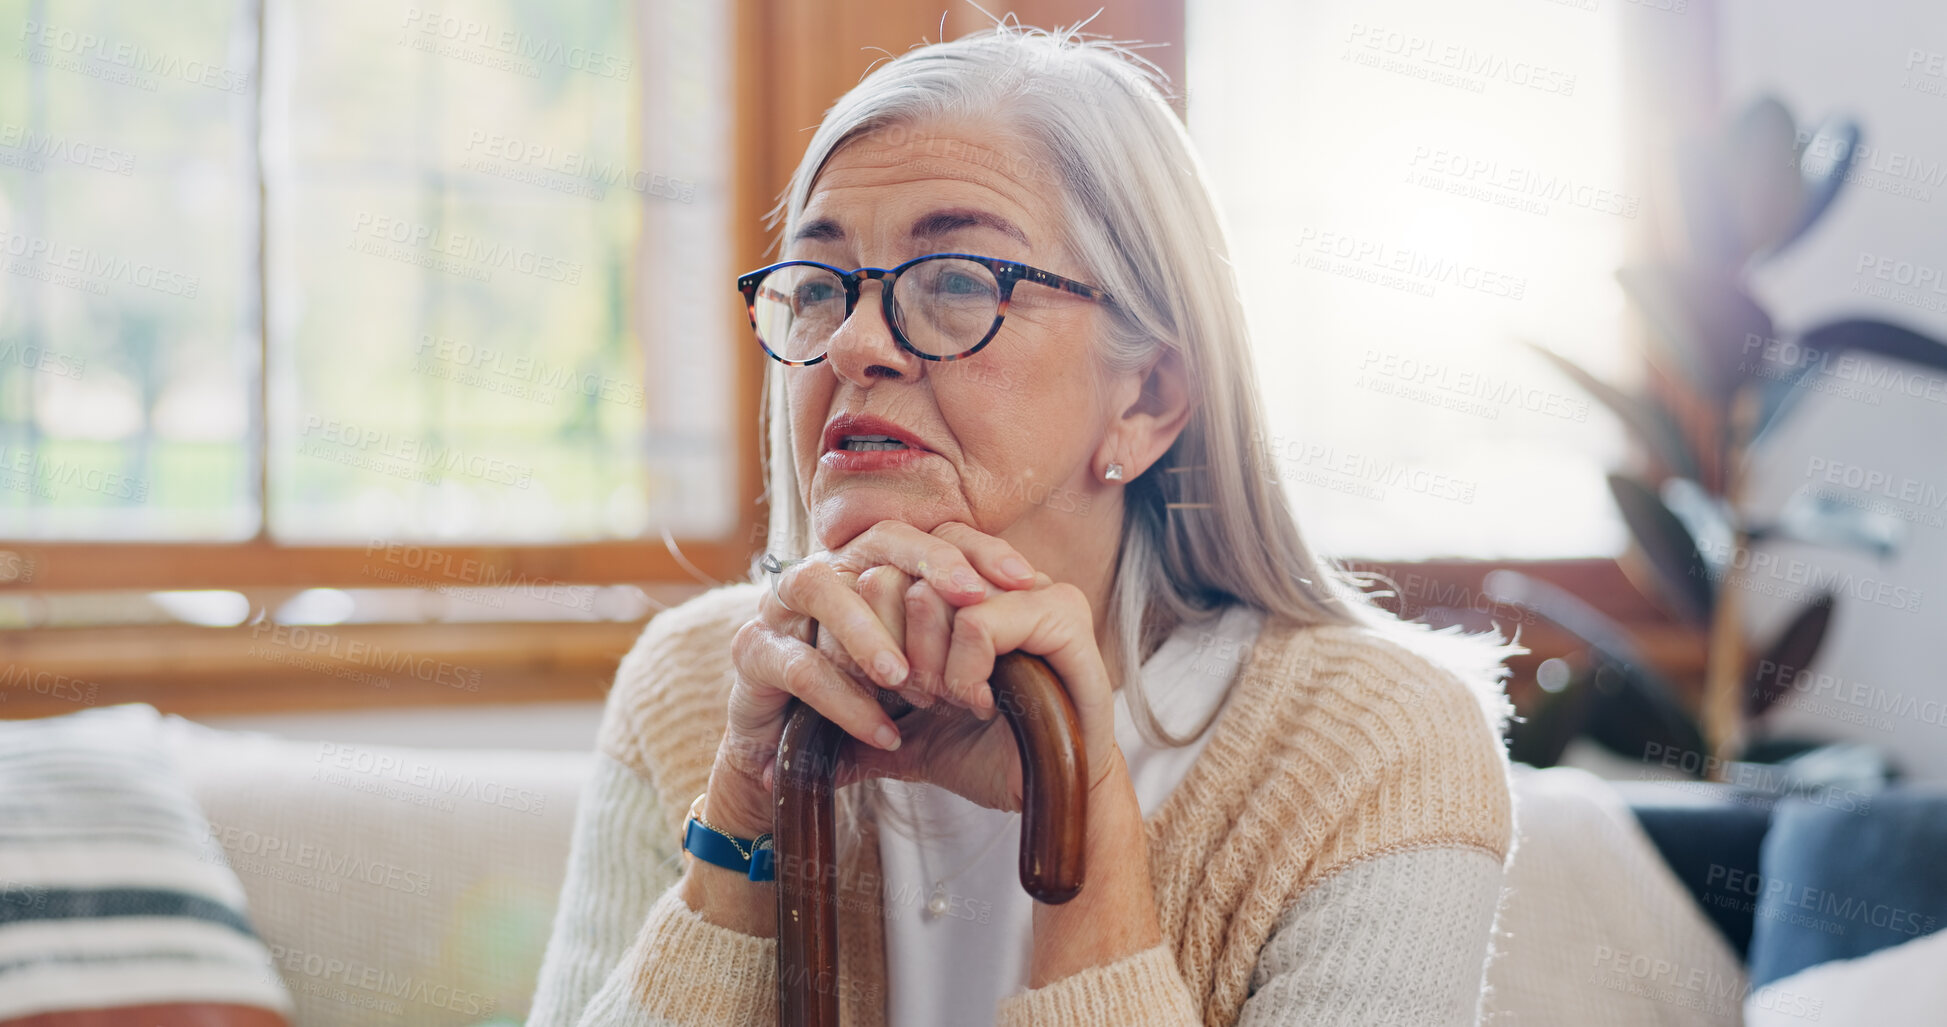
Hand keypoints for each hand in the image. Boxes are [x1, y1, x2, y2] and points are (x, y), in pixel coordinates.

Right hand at [704, 521, 1038, 837]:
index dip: (975, 548)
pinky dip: (845, 701)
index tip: (1024, 578)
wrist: (783, 759)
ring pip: (820, 587)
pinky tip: (885, 734)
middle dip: (929, 565)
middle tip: (973, 600)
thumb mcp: (924, 668)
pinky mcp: (753, 654)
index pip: (927, 533)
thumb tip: (1043, 604)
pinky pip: (798, 666)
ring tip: (906, 677)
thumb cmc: (865, 702)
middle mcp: (826, 572)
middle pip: (877, 540)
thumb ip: (963, 635)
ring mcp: (780, 608)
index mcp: (869, 567)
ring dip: (869, 631)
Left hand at [826, 524, 1124, 814]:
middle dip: (896, 651)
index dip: (871, 630)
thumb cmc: (990, 756)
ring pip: (935, 595)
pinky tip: (976, 701)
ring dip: (930, 663)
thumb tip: (777, 757)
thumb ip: (854, 729)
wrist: (1056, 795)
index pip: (890, 564)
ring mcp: (1036, 587)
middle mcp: (999, 576)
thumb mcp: (909, 735)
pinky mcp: (1063, 612)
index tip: (890, 687)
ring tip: (951, 700)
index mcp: (965, 589)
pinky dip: (965, 668)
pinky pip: (979, 620)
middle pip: (903, 575)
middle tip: (923, 697)